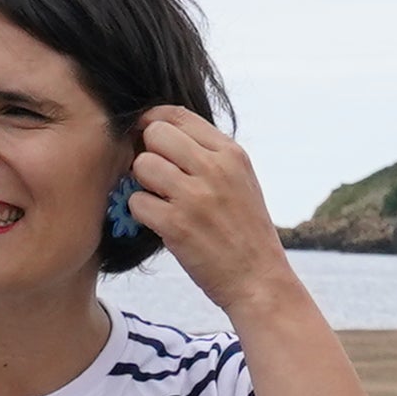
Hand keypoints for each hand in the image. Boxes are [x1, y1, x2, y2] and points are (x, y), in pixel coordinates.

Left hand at [127, 112, 296, 317]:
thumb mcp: (240, 181)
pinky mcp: (177, 225)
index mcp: (231, 154)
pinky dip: (141, 213)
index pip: (178, 115)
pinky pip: (136, 202)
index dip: (154, 123)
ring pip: (142, 165)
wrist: (260, 280)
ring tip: (159, 201)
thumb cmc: (245, 232)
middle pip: (155, 133)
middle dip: (147, 152)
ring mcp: (195, 197)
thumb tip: (162, 132)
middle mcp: (215, 169)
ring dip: (142, 184)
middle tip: (154, 177)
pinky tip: (159, 223)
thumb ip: (209, 155)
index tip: (149, 141)